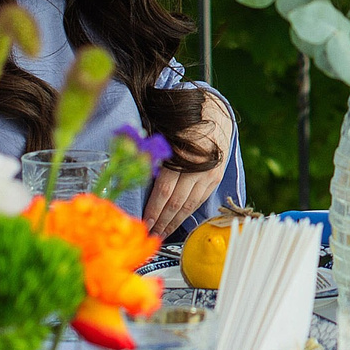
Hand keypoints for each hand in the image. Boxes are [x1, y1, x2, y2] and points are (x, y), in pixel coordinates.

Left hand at [143, 92, 236, 236]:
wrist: (215, 115)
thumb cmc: (183, 121)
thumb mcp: (165, 132)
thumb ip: (153, 155)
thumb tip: (134, 175)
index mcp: (182, 154)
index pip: (165, 190)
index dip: (154, 209)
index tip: (144, 223)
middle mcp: (198, 167)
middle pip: (176, 202)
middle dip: (161, 221)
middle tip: (150, 234)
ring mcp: (209, 174)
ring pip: (189, 205)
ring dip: (173, 222)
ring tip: (161, 233)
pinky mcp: (215, 179)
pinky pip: (199, 201)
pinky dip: (186, 214)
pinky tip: (176, 222)